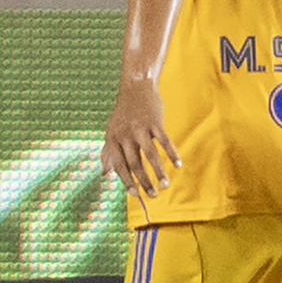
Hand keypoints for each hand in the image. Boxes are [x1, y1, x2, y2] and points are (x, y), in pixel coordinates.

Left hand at [101, 78, 181, 198]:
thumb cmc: (123, 112)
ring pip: (151, 156)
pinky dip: (172, 154)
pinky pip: (165, 142)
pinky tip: (178, 165)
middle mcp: (125, 135)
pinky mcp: (155, 122)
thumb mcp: (111, 131)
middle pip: (135, 164)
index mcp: (113, 139)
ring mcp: (140, 128)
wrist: (136, 87)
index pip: (119, 165)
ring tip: (166, 185)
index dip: (127, 181)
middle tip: (153, 195)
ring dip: (159, 173)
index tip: (135, 194)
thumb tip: (103, 173)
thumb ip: (108, 152)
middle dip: (144, 182)